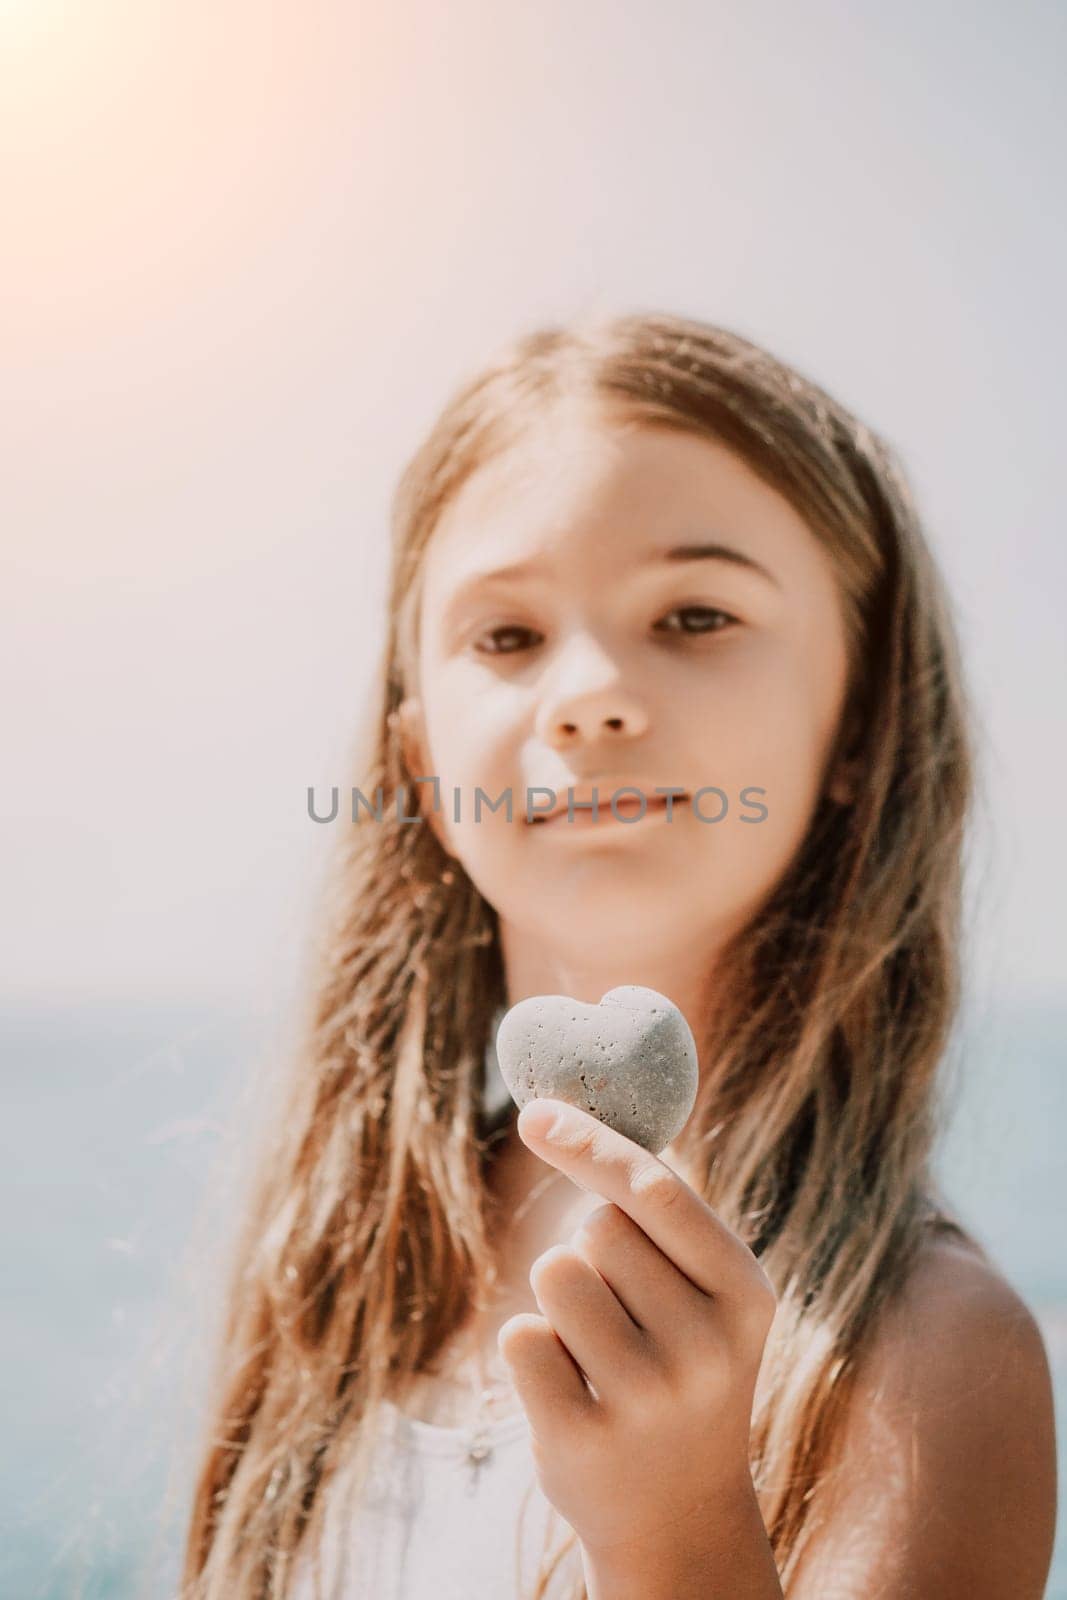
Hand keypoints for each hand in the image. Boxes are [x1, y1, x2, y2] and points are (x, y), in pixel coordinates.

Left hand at [496, 1096, 778, 1578]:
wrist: (678, 1515)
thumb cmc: (680, 1368)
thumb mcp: (706, 1294)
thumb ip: (662, 1214)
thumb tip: (576, 1109)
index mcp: (746, 1292)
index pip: (656, 1190)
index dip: (591, 1143)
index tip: (535, 1111)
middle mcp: (707, 1346)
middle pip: (595, 1228)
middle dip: (592, 1251)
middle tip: (627, 1314)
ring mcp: (646, 1398)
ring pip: (553, 1273)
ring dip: (560, 1299)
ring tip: (600, 1353)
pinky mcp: (582, 1439)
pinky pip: (520, 1336)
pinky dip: (531, 1350)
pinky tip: (573, 1392)